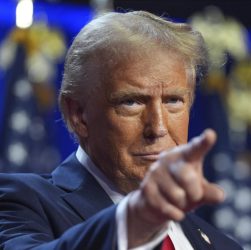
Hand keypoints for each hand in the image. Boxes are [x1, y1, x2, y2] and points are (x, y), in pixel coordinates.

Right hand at [127, 129, 223, 247]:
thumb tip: (219, 195)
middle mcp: (168, 159)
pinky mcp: (146, 187)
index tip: (210, 135)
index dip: (203, 143)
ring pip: (178, 196)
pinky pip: (167, 207)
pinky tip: (172, 209)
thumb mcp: (198, 190)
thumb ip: (209, 192)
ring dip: (182, 204)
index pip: (195, 149)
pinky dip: (175, 213)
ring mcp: (155, 172)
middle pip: (188, 177)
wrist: (154, 202)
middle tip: (192, 195)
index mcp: (184, 156)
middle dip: (194, 193)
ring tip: (176, 199)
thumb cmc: (181, 190)